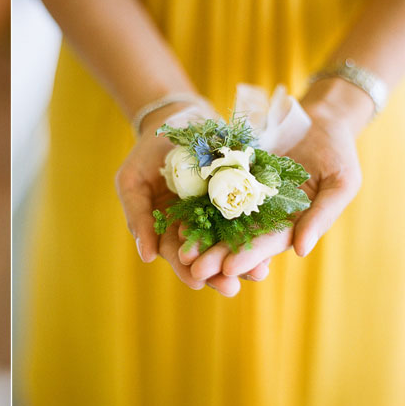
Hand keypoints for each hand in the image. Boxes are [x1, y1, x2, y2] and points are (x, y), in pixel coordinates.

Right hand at [115, 100, 242, 294]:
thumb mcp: (131, 181)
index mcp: (168, 229)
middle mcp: (197, 226)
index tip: (195, 282)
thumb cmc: (147, 152)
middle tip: (231, 288)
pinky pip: (254, 215)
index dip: (185, 268)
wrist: (178, 118)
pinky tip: (273, 243)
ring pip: (233, 241)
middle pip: (208, 254)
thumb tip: (146, 257)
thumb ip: (138, 217)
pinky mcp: (243, 194)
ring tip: (259, 273)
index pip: (176, 254)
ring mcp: (222, 212)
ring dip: (245, 259)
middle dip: (219, 273)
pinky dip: (261, 230)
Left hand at [186, 83, 365, 292]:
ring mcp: (246, 195)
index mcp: (291, 224)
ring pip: (221, 221)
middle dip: (217, 255)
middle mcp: (265, 216)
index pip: (268, 245)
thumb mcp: (341, 183)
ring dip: (202, 237)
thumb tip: (300, 251)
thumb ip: (321, 217)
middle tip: (195, 270)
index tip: (229, 269)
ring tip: (181, 252)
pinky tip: (179, 218)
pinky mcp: (233, 175)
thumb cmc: (339, 153)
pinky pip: (212, 192)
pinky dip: (197, 206)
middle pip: (238, 239)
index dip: (249, 257)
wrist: (320, 119)